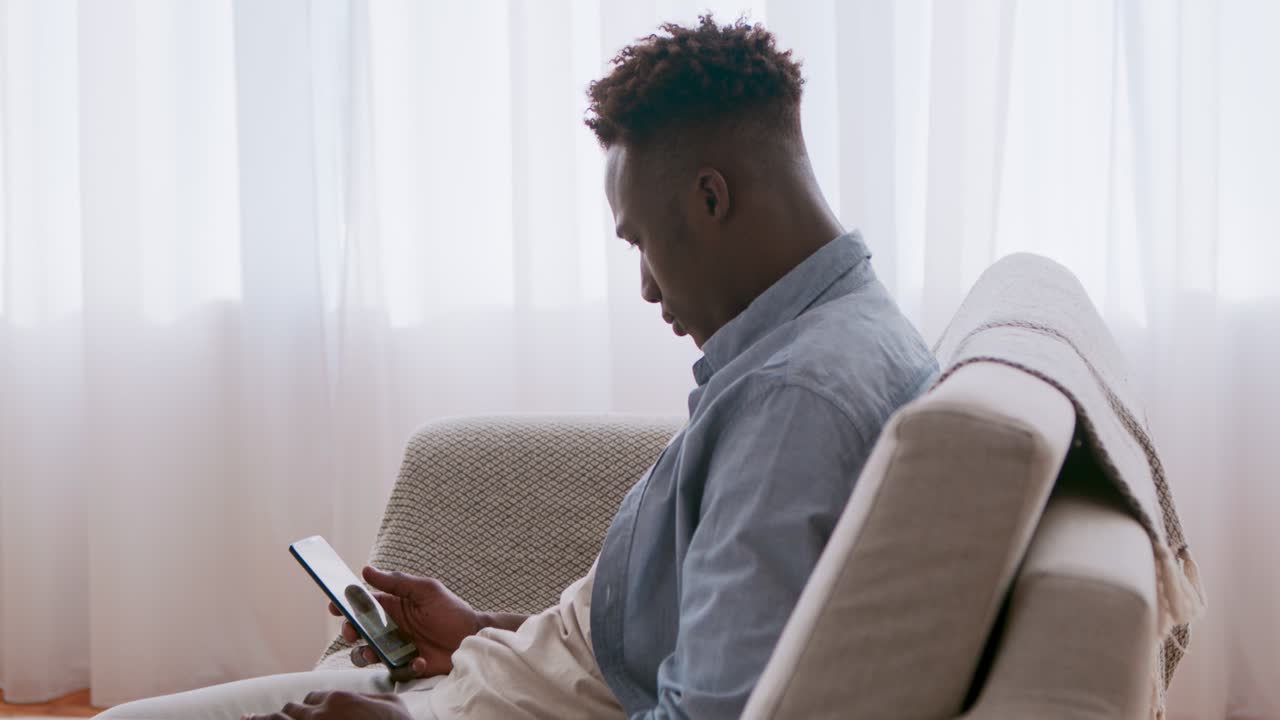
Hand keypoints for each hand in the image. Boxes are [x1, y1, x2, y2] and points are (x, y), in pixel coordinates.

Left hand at [242, 690, 410, 719]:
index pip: (314, 699)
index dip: (311, 707)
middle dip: (286, 715)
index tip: (310, 714)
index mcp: (338, 699)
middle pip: (292, 710)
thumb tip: (369, 697)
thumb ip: (375, 697)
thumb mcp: (394, 704)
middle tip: (267, 717)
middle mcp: (317, 715)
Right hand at [331, 566, 481, 677]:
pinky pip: (394, 669)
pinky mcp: (406, 665)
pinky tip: (420, 660)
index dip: (345, 604)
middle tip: (352, 632)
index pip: (362, 603)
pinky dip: (405, 666)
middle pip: (358, 630)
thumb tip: (366, 570)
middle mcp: (390, 626)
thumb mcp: (426, 590)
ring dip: (364, 653)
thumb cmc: (451, 611)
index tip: (334, 605)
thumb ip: (397, 582)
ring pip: (367, 653)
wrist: (472, 637)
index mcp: (393, 605)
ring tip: (373, 652)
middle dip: (349, 631)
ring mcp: (396, 647)